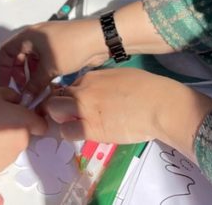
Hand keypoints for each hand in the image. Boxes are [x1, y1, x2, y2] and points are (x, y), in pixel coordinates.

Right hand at [0, 19, 106, 100]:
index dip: (3, 69)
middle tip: (23, 91)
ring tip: (36, 92)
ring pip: (32, 62)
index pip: (6, 52)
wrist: (98, 39)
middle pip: (18, 57)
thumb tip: (25, 100)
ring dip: (31, 77)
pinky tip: (47, 86)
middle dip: (18, 75)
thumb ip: (34, 85)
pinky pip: (44, 62)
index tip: (6, 85)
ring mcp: (47, 43)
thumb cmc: (70, 48)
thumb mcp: (50, 67)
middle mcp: (35, 38)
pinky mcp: (58, 49)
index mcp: (28, 36)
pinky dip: (42, 74)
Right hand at [0, 87, 47, 173]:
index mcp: (25, 124)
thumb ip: (12, 96)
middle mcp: (22, 143)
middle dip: (13, 130)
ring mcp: (9, 158)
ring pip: (10, 149)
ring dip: (3, 143)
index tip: (21, 116)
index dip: (33, 120)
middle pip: (23, 136)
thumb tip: (16, 102)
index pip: (41, 125)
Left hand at [43, 68, 211, 152]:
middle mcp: (82, 90)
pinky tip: (81, 134)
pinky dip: (70, 133)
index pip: (66, 86)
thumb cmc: (146, 89)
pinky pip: (67, 131)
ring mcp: (83, 109)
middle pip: (53, 97)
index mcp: (90, 77)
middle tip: (64, 116)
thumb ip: (102, 83)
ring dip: (59, 119)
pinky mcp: (90, 129)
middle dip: (55, 106)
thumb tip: (97, 92)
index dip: (67, 96)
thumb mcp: (119, 77)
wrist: (158, 104)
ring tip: (71, 125)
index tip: (73, 104)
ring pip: (54, 112)